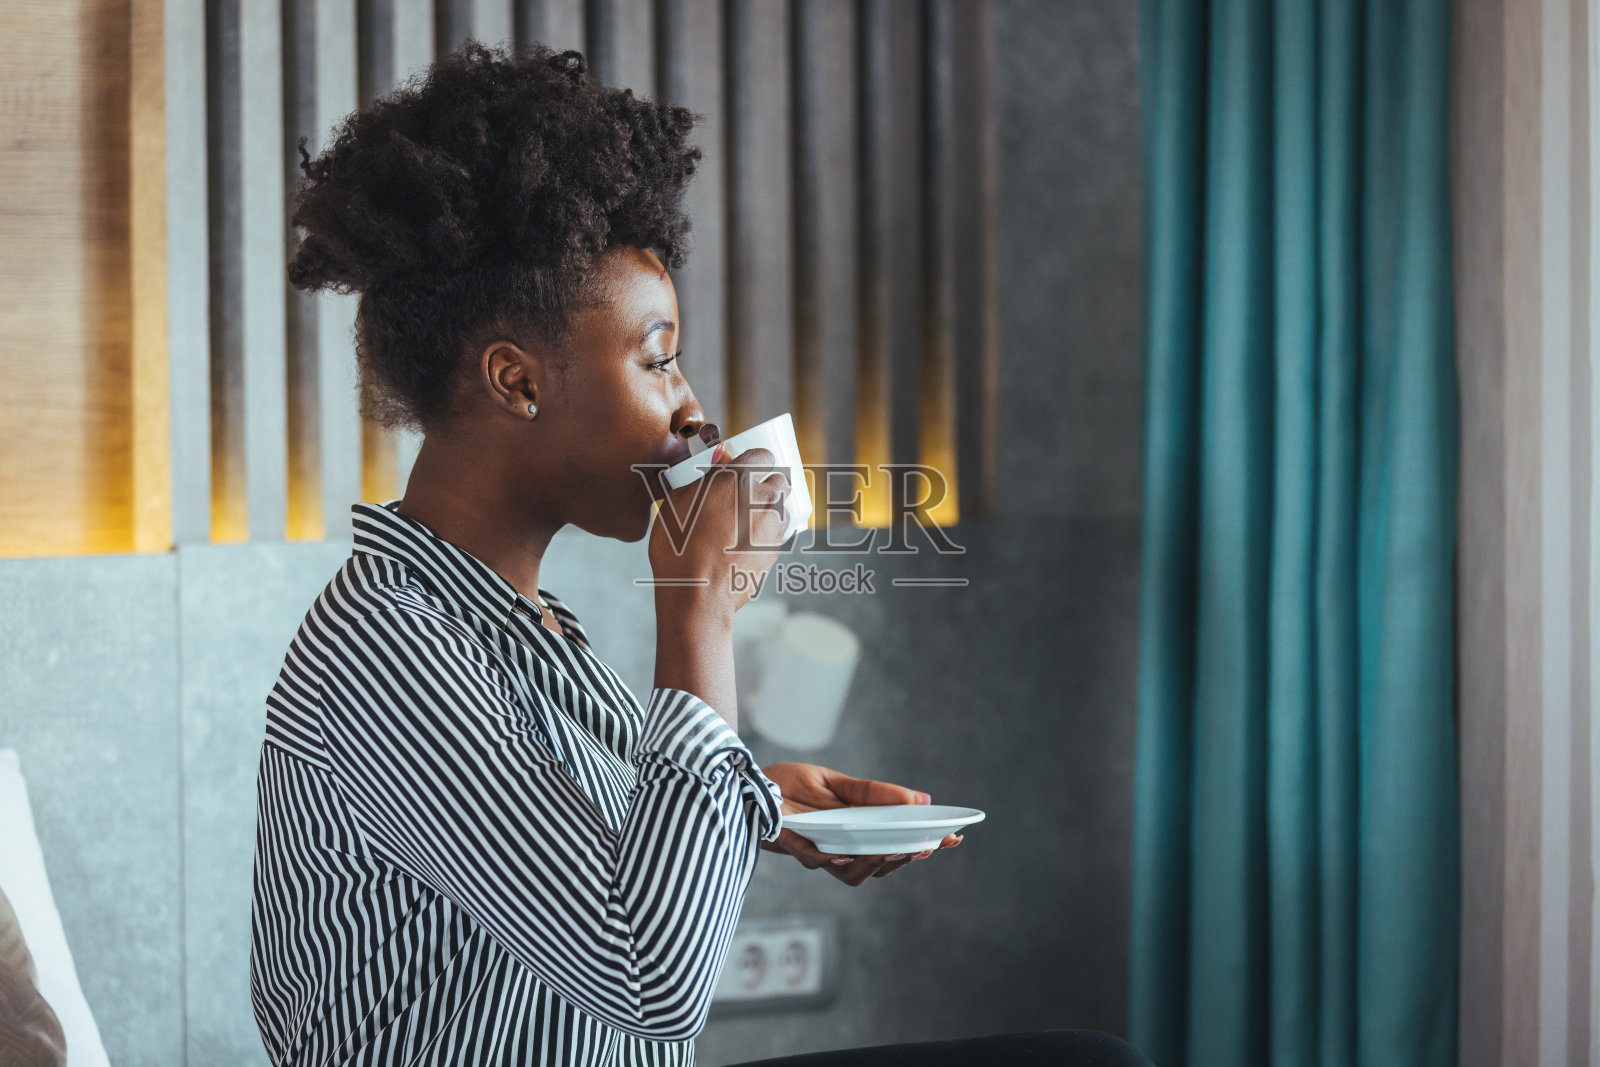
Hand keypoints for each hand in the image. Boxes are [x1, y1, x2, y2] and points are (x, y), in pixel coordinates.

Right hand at [648, 446, 790, 615]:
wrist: (697, 594)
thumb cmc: (679, 549)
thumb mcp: (677, 504)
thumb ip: (702, 479)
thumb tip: (717, 466)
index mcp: (736, 478)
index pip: (762, 455)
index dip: (755, 461)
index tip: (747, 467)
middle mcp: (762, 498)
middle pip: (779, 479)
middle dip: (766, 483)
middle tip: (746, 495)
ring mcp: (773, 525)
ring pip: (781, 507)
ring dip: (768, 509)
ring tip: (745, 523)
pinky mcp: (776, 549)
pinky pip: (778, 532)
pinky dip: (767, 533)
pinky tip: (746, 543)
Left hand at [758, 762, 962, 886]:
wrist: (746, 783)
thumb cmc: (790, 785)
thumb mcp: (837, 782)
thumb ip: (873, 794)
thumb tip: (920, 800)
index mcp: (854, 833)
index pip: (895, 846)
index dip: (924, 846)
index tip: (955, 838)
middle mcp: (837, 849)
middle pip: (878, 866)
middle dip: (904, 858)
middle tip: (926, 847)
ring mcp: (815, 851)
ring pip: (851, 872)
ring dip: (873, 863)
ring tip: (894, 851)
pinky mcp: (790, 845)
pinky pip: (814, 858)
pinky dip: (833, 856)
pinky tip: (848, 851)